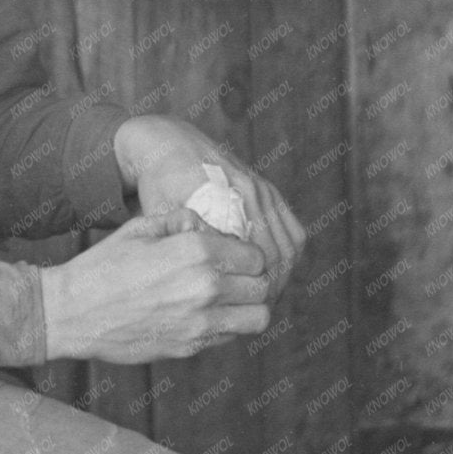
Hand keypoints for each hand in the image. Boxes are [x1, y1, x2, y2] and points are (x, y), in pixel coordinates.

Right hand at [39, 209, 271, 363]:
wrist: (72, 312)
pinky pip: (231, 337)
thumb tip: (208, 226)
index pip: (255, 255)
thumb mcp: (140, 227)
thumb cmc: (104, 265)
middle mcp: (205, 287)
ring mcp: (200, 322)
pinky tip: (205, 313)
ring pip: (258, 318)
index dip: (247, 253)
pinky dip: (229, 325)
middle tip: (234, 275)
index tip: (231, 254)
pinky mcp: (190, 346)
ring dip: (249, 306)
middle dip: (253, 278)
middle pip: (262, 286)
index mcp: (196, 251)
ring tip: (230, 298)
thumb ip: (182, 220)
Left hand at [110, 114, 305, 298]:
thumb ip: (186, 243)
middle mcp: (251, 192)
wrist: (168, 146)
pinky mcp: (267, 190)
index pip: (257, 258)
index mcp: (227, 200)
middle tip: (258, 307)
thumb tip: (211, 281)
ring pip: (291, 244)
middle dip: (272, 285)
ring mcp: (263, 189)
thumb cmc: (159, 186)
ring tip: (266, 293)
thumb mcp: (165, 217)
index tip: (245, 307)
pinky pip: (293, 229)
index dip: (255, 288)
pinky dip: (289, 252)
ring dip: (283, 271)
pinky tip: (275, 270)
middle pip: (279, 254)